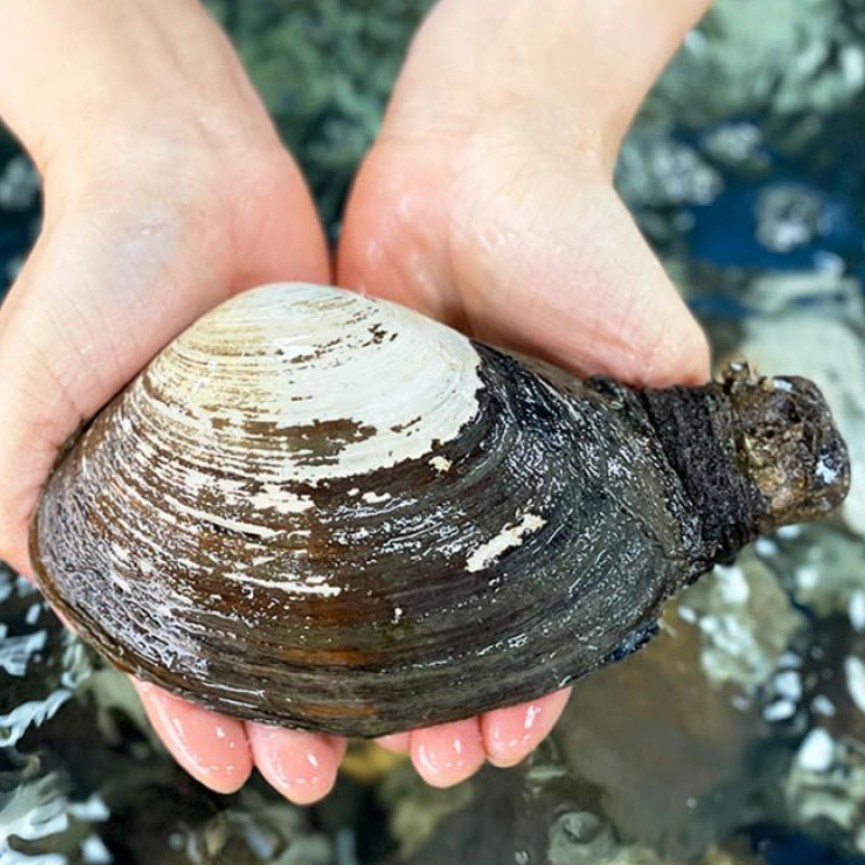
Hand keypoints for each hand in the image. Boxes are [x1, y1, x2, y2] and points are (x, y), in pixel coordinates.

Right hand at [0, 0, 350, 803]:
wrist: (191, 174)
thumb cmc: (98, 271)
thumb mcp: (21, 385)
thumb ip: (9, 489)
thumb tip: (31, 596)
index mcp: (132, 516)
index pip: (165, 644)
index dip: (195, 717)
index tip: (242, 773)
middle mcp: (211, 506)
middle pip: (250, 635)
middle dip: (282, 712)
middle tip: (326, 775)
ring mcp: (282, 472)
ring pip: (319, 592)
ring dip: (348, 663)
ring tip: (393, 726)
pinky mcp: (341, 432)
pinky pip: (371, 517)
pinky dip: (393, 573)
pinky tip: (429, 617)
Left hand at [337, 0, 711, 784]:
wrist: (482, 159)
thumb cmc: (579, 244)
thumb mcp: (649, 347)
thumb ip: (664, 434)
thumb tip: (683, 525)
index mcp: (552, 485)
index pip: (543, 610)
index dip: (533, 682)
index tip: (508, 736)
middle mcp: (472, 482)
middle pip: (456, 615)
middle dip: (445, 694)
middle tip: (426, 759)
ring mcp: (400, 458)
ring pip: (383, 583)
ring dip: (375, 661)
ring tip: (356, 735)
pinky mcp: (338, 421)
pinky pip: (320, 510)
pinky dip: (315, 574)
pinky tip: (296, 634)